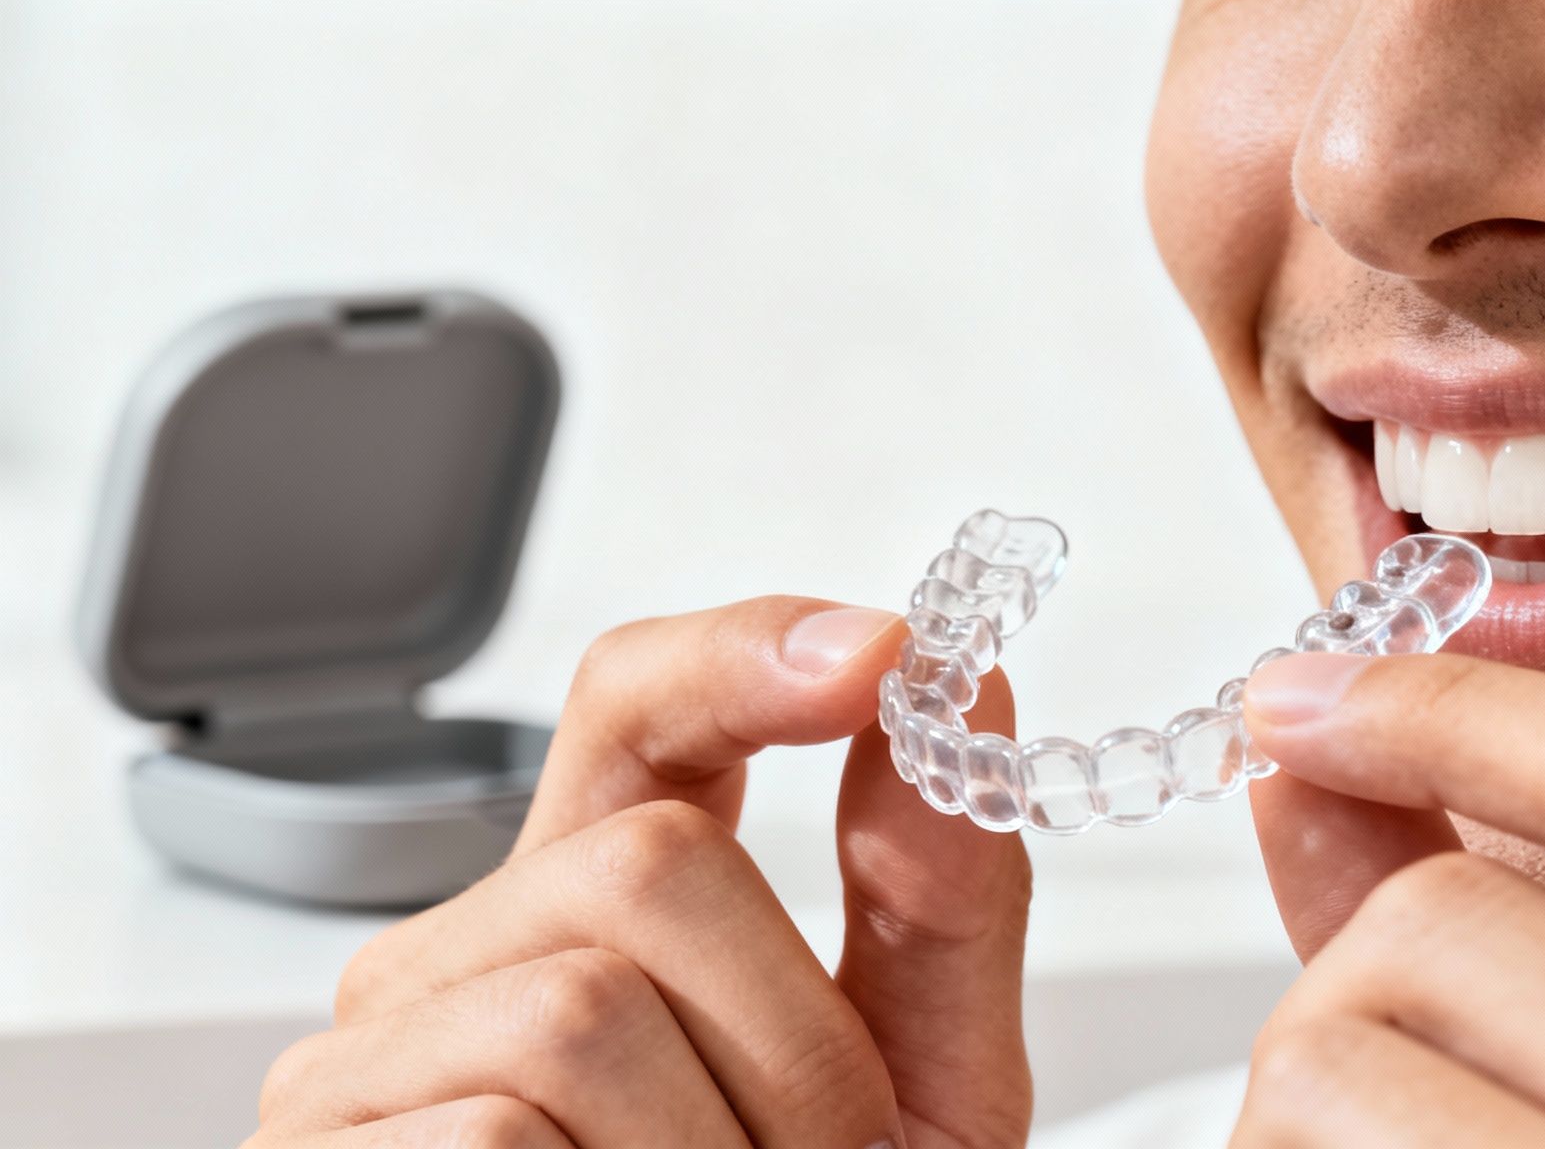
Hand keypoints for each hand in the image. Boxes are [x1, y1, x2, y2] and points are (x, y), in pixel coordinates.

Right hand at [245, 597, 1031, 1148]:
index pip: (637, 706)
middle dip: (795, 1038)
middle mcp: (464, 957)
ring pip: (583, 1011)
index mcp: (597, 910)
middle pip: (649, 858)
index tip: (884, 656)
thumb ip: (936, 902)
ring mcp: (366, 1059)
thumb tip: (969, 693)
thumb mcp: (909, 1083)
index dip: (747, 655)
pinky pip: (500, 1137)